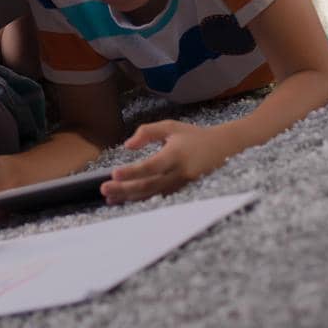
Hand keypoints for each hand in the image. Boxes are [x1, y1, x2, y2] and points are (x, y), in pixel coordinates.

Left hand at [102, 120, 229, 203]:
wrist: (223, 149)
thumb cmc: (193, 135)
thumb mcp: (171, 126)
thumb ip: (148, 132)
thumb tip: (127, 146)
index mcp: (176, 155)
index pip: (152, 166)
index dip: (133, 172)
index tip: (114, 174)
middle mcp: (180, 173)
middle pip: (149, 185)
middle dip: (125, 189)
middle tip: (104, 189)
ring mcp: (182, 185)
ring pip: (153, 195)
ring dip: (130, 198)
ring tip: (109, 198)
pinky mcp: (182, 192)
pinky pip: (159, 198)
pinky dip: (141, 200)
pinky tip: (125, 200)